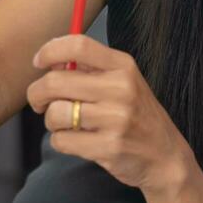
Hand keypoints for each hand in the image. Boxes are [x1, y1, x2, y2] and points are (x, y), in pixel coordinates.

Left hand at [25, 35, 197, 194]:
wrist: (165, 156)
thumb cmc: (134, 115)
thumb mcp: (122, 82)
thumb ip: (88, 69)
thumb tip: (48, 61)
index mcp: (123, 66)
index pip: (77, 45)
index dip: (49, 51)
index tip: (38, 62)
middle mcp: (120, 89)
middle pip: (55, 81)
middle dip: (37, 93)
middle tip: (40, 102)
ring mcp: (116, 119)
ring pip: (55, 113)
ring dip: (50, 121)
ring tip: (65, 124)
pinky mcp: (108, 147)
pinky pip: (61, 141)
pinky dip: (60, 141)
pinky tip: (76, 140)